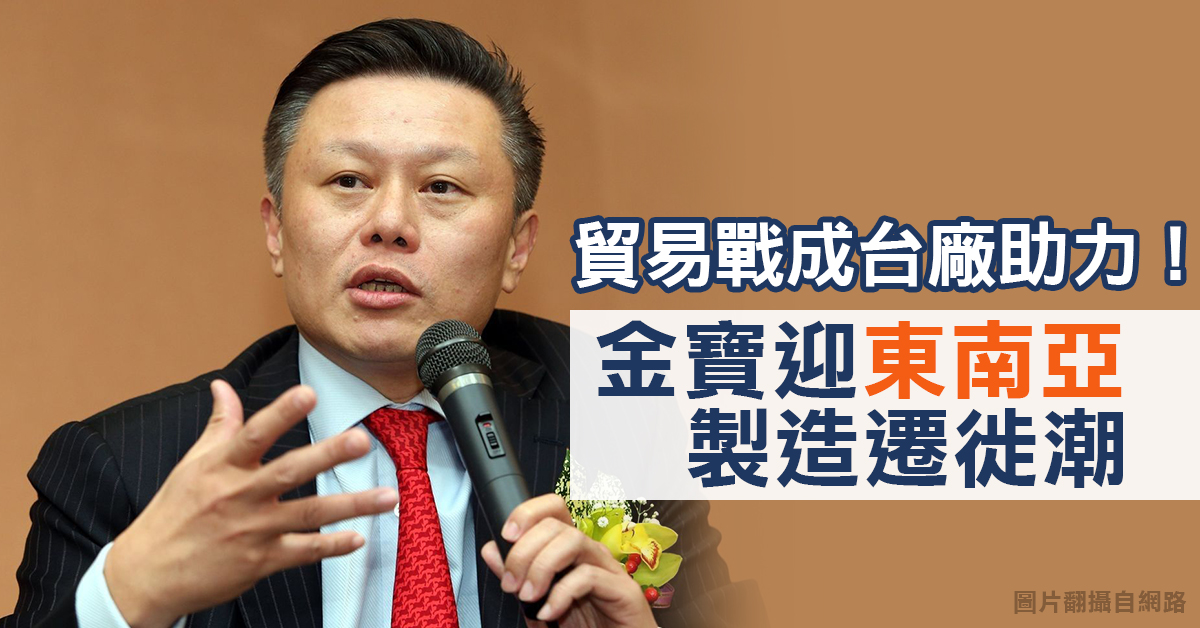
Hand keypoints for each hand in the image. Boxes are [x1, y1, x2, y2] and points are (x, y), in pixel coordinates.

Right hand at [104, 380, 396, 627]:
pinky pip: (303, 552)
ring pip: (308, 514)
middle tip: (361, 439)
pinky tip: (359, 538)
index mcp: (221, 467)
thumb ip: (220, 425)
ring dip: (351, 505)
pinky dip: (332, 546)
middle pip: (288, 472)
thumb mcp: (192, 465)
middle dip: (328, 455)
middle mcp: (238, 496)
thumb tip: (224, 386)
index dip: (282, 413)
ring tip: (387, 495)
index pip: (253, 434)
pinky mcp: (260, 561)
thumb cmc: (172, 514)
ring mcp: (252, 530)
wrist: (147, 575)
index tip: (309, 393)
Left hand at [481, 495, 655, 627]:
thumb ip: (517, 578)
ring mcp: (610, 570)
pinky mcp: (624, 591)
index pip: (554, 509)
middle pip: (556, 525)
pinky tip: (549, 611)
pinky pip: (589, 577)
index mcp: (572, 551)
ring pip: (573, 541)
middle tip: (511, 583)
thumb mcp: (539, 603)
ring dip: (542, 566)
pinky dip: (562, 593)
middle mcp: (591, 554)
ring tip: (528, 595)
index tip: (507, 535)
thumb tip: (492, 550)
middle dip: (524, 551)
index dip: (528, 512)